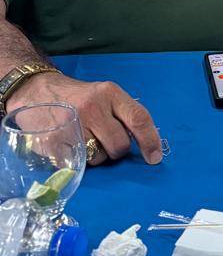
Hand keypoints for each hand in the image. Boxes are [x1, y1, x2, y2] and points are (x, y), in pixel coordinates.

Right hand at [8, 70, 162, 165]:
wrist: (36, 91)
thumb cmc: (78, 97)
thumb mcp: (104, 96)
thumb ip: (123, 114)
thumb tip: (145, 143)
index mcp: (110, 93)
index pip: (139, 118)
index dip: (150, 141)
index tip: (154, 158)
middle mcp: (93, 107)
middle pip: (119, 145)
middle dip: (116, 150)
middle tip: (104, 141)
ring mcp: (72, 125)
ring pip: (99, 158)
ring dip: (95, 156)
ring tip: (83, 140)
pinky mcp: (53, 142)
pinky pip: (77, 164)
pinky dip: (76, 161)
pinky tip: (69, 146)